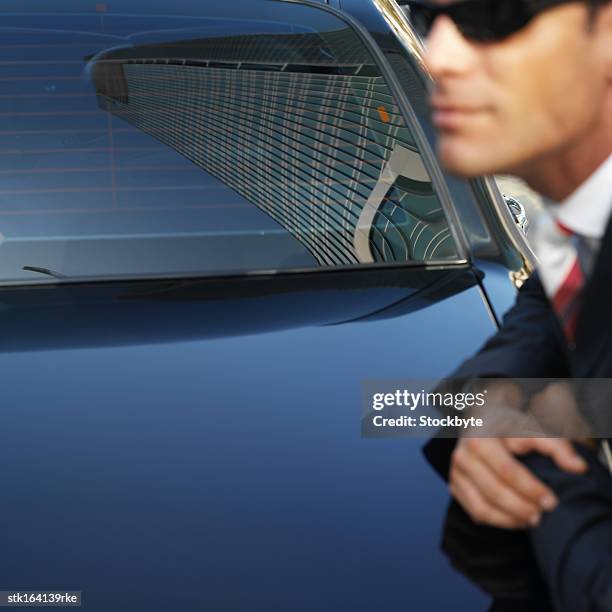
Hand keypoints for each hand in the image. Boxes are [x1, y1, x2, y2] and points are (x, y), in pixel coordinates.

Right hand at [449, 436, 587, 528]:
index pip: (506, 471)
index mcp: (480, 439)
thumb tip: (578, 468)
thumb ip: (557, 446)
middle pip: (493, 491)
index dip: (530, 489)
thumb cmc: (508, 428)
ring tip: (532, 520)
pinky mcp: (455, 486)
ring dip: (510, 519)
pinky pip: (475, 512)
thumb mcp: (531, 429)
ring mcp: (456, 473)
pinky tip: (516, 519)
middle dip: (521, 508)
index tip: (552, 501)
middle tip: (543, 515)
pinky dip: (498, 521)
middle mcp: (462, 456)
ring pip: (482, 507)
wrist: (481, 422)